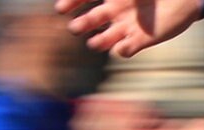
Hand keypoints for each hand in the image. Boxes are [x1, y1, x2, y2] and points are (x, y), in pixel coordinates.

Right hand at [59, 0, 203, 59]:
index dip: (71, 3)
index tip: (60, 9)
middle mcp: (116, 13)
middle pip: (92, 21)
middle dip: (81, 25)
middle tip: (74, 28)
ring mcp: (128, 27)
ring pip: (107, 38)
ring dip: (99, 42)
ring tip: (94, 43)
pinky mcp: (143, 40)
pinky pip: (127, 49)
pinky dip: (123, 50)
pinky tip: (122, 47)